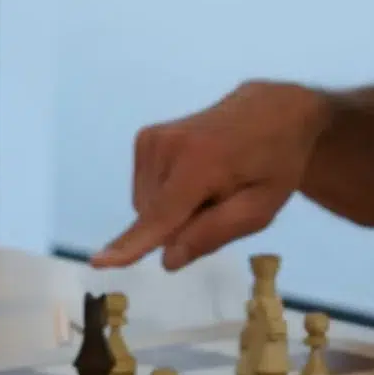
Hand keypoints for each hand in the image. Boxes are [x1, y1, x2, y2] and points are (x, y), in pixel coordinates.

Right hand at [91, 81, 329, 269]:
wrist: (273, 111)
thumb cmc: (275, 164)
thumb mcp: (261, 208)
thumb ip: (214, 233)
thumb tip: (168, 259)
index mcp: (201, 161)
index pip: (161, 215)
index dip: (131, 246)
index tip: (98, 262)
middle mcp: (167, 145)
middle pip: (154, 218)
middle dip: (182, 224)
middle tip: (221, 202)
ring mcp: (152, 139)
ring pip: (146, 208)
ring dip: (176, 210)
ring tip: (212, 186)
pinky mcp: (145, 139)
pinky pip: (146, 192)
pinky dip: (168, 195)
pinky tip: (196, 176)